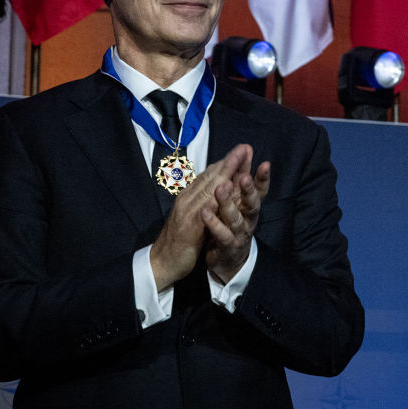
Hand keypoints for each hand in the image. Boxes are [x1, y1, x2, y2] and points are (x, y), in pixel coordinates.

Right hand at [149, 150, 241, 290]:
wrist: (162, 262)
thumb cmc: (180, 239)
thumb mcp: (192, 215)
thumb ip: (202, 200)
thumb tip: (216, 186)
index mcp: (190, 196)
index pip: (209, 175)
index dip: (226, 161)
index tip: (241, 150)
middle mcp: (188, 199)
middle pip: (210, 176)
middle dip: (229, 161)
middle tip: (245, 147)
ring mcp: (187, 211)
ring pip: (208, 187)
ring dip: (224, 172)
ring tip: (238, 160)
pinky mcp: (189, 226)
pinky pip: (204, 209)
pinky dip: (215, 197)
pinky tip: (226, 190)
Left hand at [201, 144, 270, 283]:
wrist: (226, 261)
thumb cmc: (230, 225)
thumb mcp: (237, 202)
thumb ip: (238, 179)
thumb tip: (243, 152)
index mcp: (249, 207)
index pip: (259, 190)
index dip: (262, 178)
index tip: (265, 164)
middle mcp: (248, 219)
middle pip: (252, 203)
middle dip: (248, 189)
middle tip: (244, 177)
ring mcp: (239, 234)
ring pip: (235, 218)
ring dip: (228, 203)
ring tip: (221, 189)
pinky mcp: (228, 247)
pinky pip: (222, 235)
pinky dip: (214, 224)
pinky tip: (205, 213)